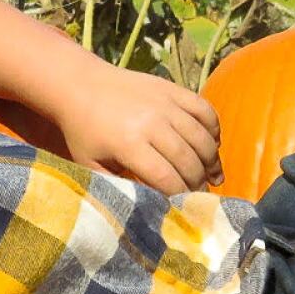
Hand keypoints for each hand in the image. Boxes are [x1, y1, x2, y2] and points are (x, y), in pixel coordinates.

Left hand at [57, 65, 222, 195]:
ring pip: (202, 137)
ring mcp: (165, 102)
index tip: (184, 208)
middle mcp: (152, 122)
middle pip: (189, 160)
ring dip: (211, 161)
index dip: (181, 197)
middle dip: (198, 183)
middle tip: (200, 195)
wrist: (80, 85)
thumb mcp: (91, 165)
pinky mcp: (172, 89)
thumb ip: (118, 186)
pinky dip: (214, 129)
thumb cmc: (83, 132)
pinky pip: (205, 110)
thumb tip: (149, 208)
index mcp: (129, 144)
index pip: (168, 179)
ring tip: (211, 176)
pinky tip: (211, 145)